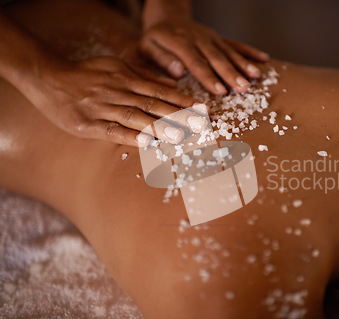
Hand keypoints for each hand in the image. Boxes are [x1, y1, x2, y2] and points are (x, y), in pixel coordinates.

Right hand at [26, 56, 205, 145]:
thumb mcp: (116, 66)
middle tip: (200, 125)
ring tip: (180, 137)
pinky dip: (129, 137)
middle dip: (178, 116)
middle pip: (153, 105)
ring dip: (159, 127)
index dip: (182, 101)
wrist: (48, 78)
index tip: (201, 110)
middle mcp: (117, 92)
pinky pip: (111, 131)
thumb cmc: (86, 74)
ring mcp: (102, 108)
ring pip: (135, 118)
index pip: (160, 92)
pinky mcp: (86, 124)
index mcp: (126, 78)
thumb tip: (173, 85)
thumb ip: (145, 76)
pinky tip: (146, 144)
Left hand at [140, 20, 269, 94]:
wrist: (167, 17)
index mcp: (179, 43)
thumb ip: (160, 59)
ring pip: (229, 51)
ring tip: (256, 77)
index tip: (220, 92)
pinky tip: (264, 59)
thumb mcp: (146, 48)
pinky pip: (236, 44)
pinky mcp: (218, 38)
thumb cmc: (155, 39)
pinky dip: (250, 51)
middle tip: (243, 88)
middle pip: (217, 57)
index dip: (209, 77)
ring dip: (244, 64)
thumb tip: (178, 71)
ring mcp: (211, 38)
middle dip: (231, 74)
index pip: (196, 62)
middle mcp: (198, 39)